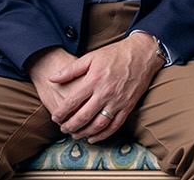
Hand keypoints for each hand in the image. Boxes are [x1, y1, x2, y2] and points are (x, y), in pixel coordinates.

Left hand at [32, 36, 160, 143]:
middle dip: (70, 126)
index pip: (72, 102)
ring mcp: (117, 102)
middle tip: (62, 128)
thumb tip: (52, 78)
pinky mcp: (127, 107)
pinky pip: (114, 126)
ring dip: (84, 133)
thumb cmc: (114, 55)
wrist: (141, 54)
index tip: (55, 117)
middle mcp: (105, 93)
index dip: (61, 112)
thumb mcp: (90, 57)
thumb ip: (70, 69)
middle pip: (83, 117)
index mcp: (93, 80)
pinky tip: (93, 138)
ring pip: (98, 125)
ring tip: (75, 135)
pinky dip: (102, 135)